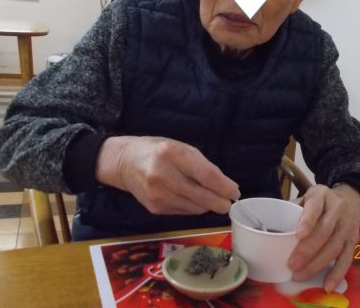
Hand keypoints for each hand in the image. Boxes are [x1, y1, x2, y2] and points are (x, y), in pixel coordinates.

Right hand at [96, 136, 240, 214]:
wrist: (125, 162)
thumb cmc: (159, 151)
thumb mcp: (181, 148)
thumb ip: (202, 166)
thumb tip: (225, 187)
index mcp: (172, 154)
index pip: (205, 175)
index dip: (224, 186)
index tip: (235, 192)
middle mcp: (163, 175)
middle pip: (201, 196)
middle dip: (220, 202)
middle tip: (229, 203)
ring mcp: (157, 194)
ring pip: (195, 208)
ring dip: (207, 206)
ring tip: (211, 198)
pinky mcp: (154, 208)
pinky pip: (183, 211)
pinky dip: (193, 207)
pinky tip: (191, 199)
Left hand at [288, 184, 359, 291]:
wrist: (351, 200)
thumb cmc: (322, 201)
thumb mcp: (307, 197)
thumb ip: (293, 208)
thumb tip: (274, 228)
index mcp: (322, 195)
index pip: (315, 207)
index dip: (308, 220)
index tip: (298, 234)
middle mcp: (338, 209)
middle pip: (324, 231)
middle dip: (308, 250)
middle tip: (292, 264)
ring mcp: (348, 226)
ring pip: (334, 247)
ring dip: (317, 264)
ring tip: (300, 275)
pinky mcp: (355, 240)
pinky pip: (346, 259)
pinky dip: (337, 273)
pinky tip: (327, 285)